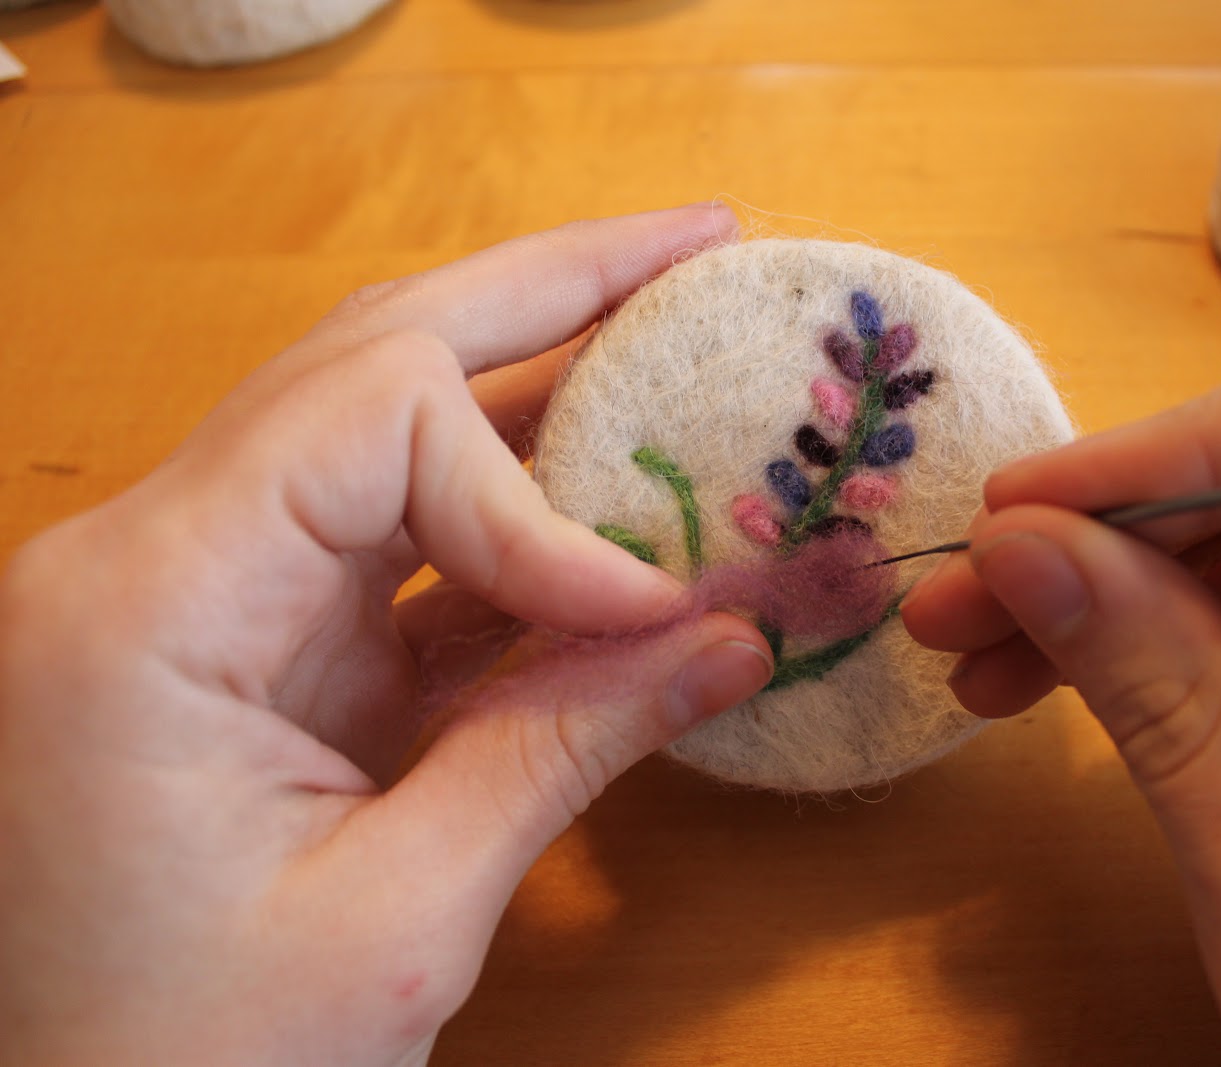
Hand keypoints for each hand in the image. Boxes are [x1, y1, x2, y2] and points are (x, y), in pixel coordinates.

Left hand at [0, 206, 773, 1066]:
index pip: (374, 427)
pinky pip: (395, 546)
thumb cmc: (181, 1066)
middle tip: (697, 243)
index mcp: (141, 608)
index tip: (656, 608)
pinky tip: (615, 513)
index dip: (541, 495)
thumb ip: (564, 751)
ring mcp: (200, 596)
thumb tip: (734, 640)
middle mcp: (151, 559)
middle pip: (368, 358)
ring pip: (382, 430)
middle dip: (545, 293)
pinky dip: (513, 531)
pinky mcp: (253, 647)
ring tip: (671, 331)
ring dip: (536, 388)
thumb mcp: (394, 917)